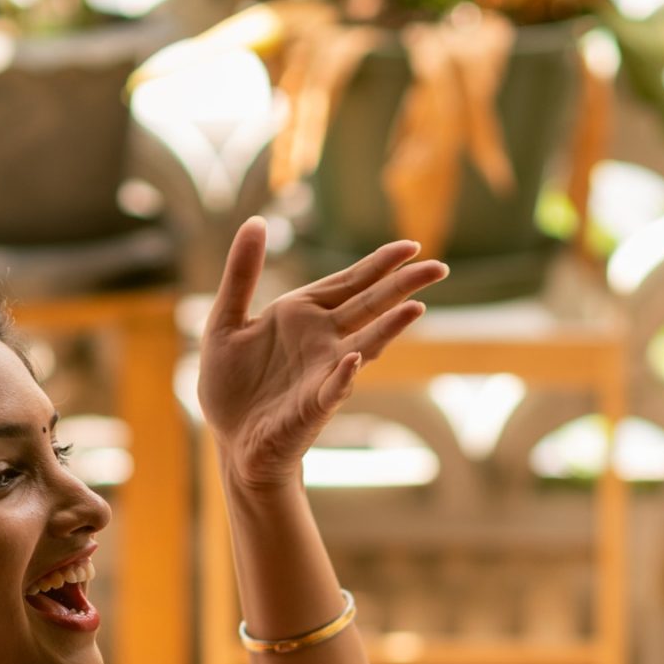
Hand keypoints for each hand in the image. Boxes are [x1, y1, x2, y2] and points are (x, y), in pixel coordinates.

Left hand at [200, 218, 447, 490]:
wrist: (231, 442)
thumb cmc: (232, 386)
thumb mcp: (225, 321)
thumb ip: (241, 274)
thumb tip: (256, 221)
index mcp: (303, 315)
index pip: (350, 282)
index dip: (381, 263)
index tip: (411, 245)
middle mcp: (322, 340)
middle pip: (369, 305)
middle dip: (403, 286)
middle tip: (438, 267)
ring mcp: (323, 372)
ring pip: (365, 343)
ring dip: (390, 327)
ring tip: (415, 308)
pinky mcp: (313, 405)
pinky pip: (333, 388)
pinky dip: (344, 374)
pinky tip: (354, 360)